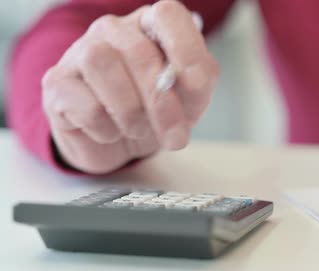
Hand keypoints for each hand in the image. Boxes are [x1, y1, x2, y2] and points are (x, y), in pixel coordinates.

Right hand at [42, 0, 218, 173]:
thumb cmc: (157, 112)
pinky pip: (85, 105)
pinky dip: (107, 129)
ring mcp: (79, 53)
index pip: (168, 15)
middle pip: (138, 51)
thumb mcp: (190, 99)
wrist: (120, 145)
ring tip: (139, 129)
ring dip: (131, 112)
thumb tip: (192, 79)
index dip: (185, 49)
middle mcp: (113, 31)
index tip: (197, 85)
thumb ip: (198, 83)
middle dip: (161, 101)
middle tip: (175, 134)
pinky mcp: (57, 84)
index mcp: (151, 26)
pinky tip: (111, 132)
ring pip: (101, 64)